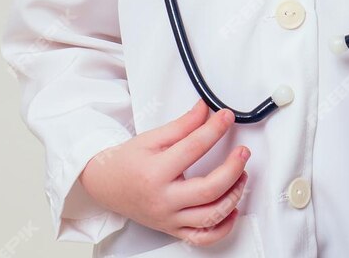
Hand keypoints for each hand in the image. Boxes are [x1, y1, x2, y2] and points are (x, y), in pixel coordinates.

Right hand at [78, 100, 250, 246]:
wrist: (105, 185)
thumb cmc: (127, 162)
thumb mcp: (151, 138)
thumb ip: (182, 125)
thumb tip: (205, 110)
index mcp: (156, 172)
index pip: (194, 148)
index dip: (215, 129)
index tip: (226, 117)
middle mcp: (163, 199)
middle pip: (209, 189)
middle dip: (233, 168)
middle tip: (243, 152)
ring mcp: (169, 218)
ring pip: (211, 215)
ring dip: (234, 195)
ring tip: (241, 176)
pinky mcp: (172, 229)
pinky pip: (203, 238)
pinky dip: (223, 227)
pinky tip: (231, 209)